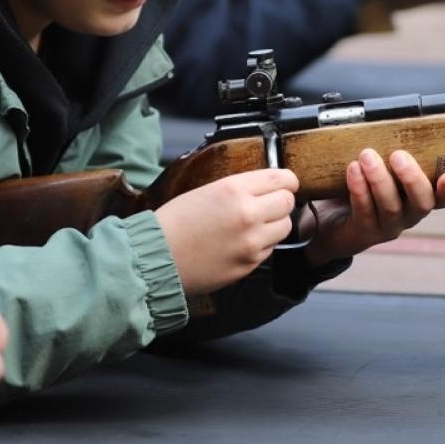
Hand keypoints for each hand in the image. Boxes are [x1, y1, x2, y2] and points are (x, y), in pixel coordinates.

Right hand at [157, 168, 299, 294]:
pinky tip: (241, 242)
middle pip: (288, 202)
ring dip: (274, 224)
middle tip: (270, 204)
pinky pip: (269, 249)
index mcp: (234, 189)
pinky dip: (262, 244)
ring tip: (254, 225)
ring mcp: (251, 242)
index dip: (287, 180)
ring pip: (284, 227)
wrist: (156, 258)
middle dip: (281, 201)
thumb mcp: (206, 191)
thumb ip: (239, 188)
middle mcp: (248, 214)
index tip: (287, 183)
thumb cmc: (174, 222)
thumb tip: (266, 187)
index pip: (282, 179)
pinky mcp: (249, 264)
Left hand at [304, 149, 444, 265]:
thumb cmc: (363, 184)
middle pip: (422, 203)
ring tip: (367, 156)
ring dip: (380, 179)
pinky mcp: (365, 232)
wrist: (333, 218)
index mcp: (419, 197)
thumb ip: (392, 152)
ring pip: (390, 207)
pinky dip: (359, 189)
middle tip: (398, 155)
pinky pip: (364, 211)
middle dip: (411, 178)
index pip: (443, 197)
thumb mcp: (383, 166)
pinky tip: (353, 170)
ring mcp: (388, 226)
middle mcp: (409, 215)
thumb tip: (392, 119)